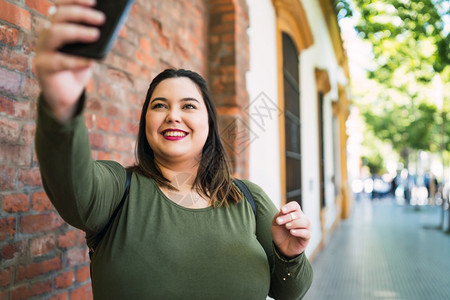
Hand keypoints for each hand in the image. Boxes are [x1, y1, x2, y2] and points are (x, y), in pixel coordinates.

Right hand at [34, 0, 104, 121]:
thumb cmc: (79, 68)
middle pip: (58, 15)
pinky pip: (58, 61)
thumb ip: (96, 40)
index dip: (74, 0)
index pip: (61, 6)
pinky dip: (76, 60)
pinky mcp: (43, 67)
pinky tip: (90, 62)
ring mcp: (42, 50)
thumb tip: (112, 27)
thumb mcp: (90, 51)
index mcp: (57, 26)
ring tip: (96, 35)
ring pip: (54, 32)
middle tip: (101, 19)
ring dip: (77, 31)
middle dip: (80, 14)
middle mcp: (47, 34)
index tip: (94, 1)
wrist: (67, 94)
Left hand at [271, 201, 310, 257]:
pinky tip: (291, 232)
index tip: (282, 210)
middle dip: (287, 217)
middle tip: (279, 222)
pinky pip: (306, 233)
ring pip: (305, 222)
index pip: (295, 206)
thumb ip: (279, 216)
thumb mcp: (276, 224)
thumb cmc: (280, 233)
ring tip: (286, 226)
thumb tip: (283, 211)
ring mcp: (305, 228)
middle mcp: (301, 219)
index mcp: (294, 213)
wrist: (281, 247)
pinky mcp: (306, 237)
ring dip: (294, 223)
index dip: (289, 206)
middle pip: (298, 214)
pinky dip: (299, 232)